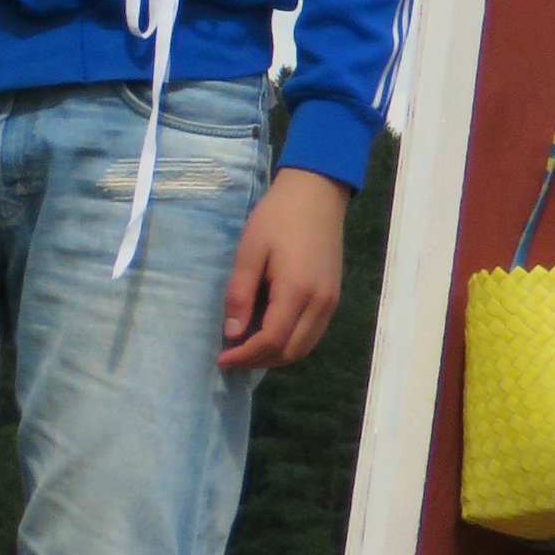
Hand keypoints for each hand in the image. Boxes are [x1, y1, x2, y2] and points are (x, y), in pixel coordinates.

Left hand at [217, 166, 350, 371]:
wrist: (316, 194)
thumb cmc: (277, 217)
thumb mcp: (250, 250)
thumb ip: (240, 293)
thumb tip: (232, 334)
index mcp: (297, 291)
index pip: (272, 340)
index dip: (246, 355)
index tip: (221, 357)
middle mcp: (320, 304)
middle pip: (290, 351)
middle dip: (259, 360)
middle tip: (232, 356)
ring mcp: (330, 302)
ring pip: (304, 347)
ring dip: (276, 356)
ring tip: (248, 349)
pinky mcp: (333, 297)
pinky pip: (313, 334)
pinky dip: (291, 343)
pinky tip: (270, 334)